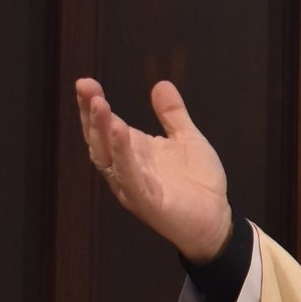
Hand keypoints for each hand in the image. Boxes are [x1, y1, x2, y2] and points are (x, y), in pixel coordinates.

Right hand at [73, 78, 232, 263]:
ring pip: (108, 156)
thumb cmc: (199, 182)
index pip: (106, 125)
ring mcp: (133, 185)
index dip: (94, 104)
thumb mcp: (187, 139)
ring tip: (98, 103)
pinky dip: (122, 155)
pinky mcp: (146, 200)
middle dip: (90, 113)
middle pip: (99, 138)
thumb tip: (161, 84)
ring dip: (102, 129)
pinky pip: (129, 176)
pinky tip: (120, 131)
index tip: (86, 82)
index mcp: (133, 151)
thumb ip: (172, 114)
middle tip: (84, 85)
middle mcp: (126, 168)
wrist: (216, 219)